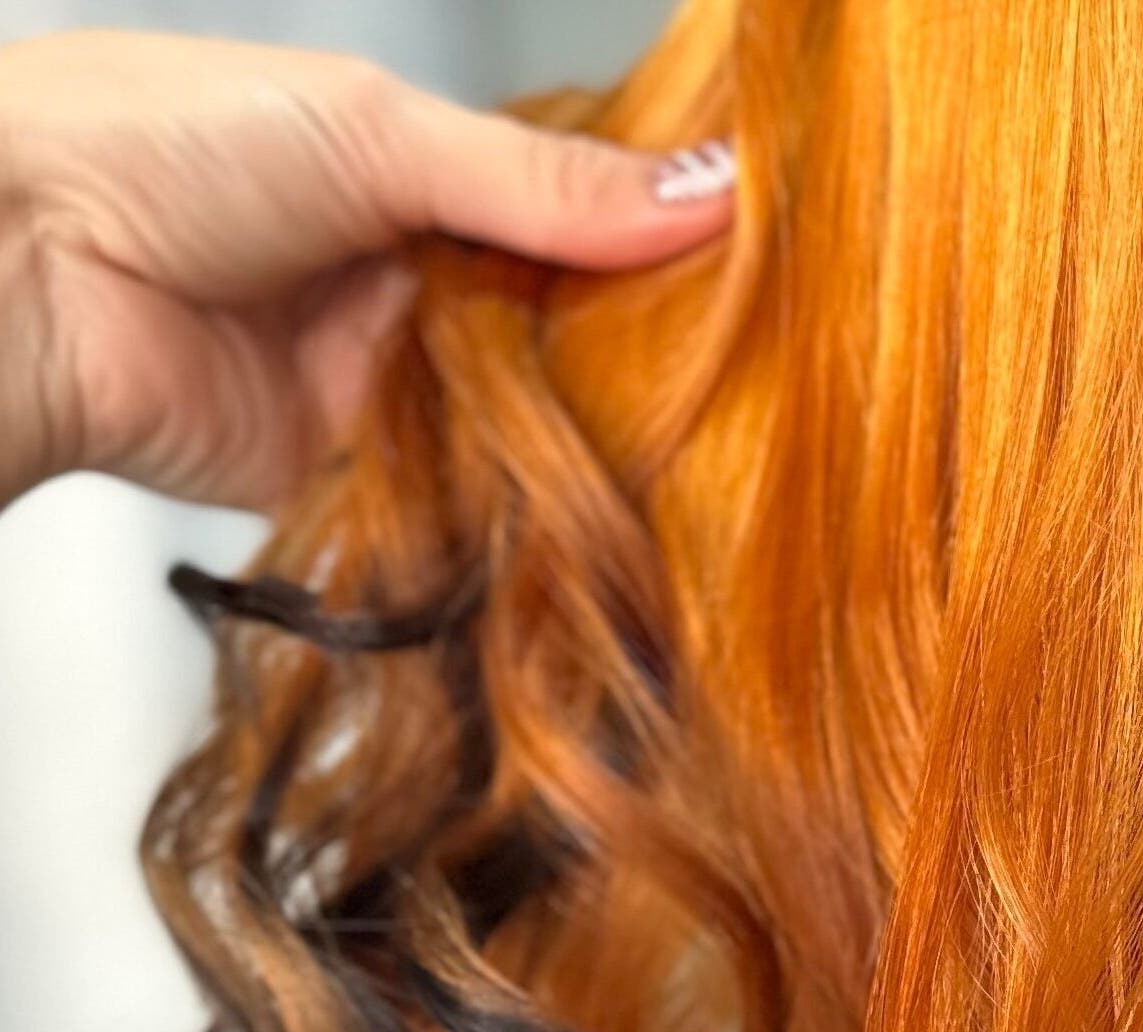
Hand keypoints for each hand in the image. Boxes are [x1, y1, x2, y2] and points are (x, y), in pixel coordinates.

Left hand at [0, 29, 735, 509]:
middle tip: (759, 358)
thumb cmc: (160, 147)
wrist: (24, 270)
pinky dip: (531, 490)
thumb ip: (545, 181)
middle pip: (575, 318)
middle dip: (647, 336)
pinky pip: (475, 486)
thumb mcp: (378, 132)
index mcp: (428, 169)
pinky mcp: (373, 470)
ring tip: (710, 428)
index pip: (586, 207)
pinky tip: (616, 491)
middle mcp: (424, 276)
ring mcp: (401, 377)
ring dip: (597, 420)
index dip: (669, 230)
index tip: (771, 255)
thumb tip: (712, 192)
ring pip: (537, 409)